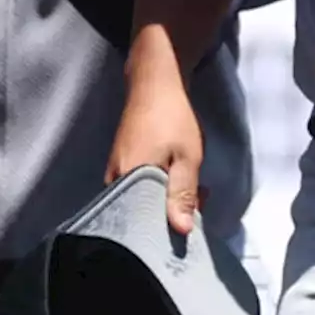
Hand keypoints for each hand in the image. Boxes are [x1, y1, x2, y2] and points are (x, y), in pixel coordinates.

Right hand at [107, 31, 203, 235]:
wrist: (155, 84)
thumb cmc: (171, 119)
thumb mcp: (187, 158)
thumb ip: (183, 193)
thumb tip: (182, 230)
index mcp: (127, 182)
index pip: (143, 224)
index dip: (168, 229)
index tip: (191, 228)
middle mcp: (114, 182)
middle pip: (143, 213)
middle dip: (173, 213)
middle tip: (200, 201)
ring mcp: (116, 173)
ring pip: (144, 200)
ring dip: (170, 199)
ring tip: (197, 192)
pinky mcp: (122, 165)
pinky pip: (141, 188)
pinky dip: (163, 189)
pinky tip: (181, 182)